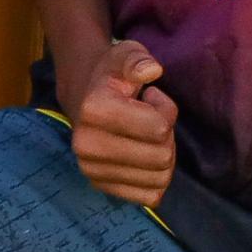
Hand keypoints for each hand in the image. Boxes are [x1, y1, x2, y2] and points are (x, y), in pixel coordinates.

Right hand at [65, 39, 177, 209]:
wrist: (85, 99)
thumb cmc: (113, 77)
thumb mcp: (126, 56)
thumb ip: (138, 59)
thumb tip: (151, 70)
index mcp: (93, 111)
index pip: (160, 128)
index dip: (165, 109)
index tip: (150, 98)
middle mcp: (86, 145)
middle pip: (162, 156)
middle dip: (166, 136)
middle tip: (150, 119)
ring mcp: (91, 170)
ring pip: (159, 178)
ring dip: (162, 156)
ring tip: (144, 136)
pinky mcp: (101, 187)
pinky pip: (149, 196)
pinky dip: (155, 178)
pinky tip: (142, 157)